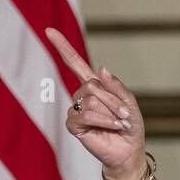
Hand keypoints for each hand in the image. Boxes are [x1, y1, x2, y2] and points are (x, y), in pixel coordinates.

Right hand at [45, 27, 146, 179]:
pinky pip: (86, 115)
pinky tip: (113, 127)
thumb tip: (100, 69)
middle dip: (113, 100)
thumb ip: (116, 86)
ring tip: (121, 123)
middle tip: (125, 114)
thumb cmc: (130, 125)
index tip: (49, 30)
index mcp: (94, 86)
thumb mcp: (129, 102)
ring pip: (90, 100)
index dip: (62, 47)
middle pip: (92, 85)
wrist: (129, 150)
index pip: (74, 62)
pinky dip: (105, 121)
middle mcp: (82, 95)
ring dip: (111, 112)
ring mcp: (76, 110)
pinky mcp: (74, 125)